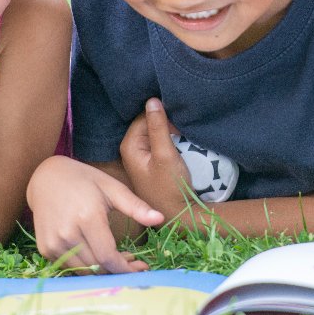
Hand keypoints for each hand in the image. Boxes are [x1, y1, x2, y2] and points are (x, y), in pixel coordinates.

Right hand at [28, 156, 163, 273]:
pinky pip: (70, 267)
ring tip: (118, 257)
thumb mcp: (112, 188)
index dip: (126, 268)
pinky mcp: (45, 248)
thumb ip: (136, 206)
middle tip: (134, 262)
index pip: (108, 256)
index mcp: (87, 217)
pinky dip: (87, 266)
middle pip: (98, 267)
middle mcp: (67, 233)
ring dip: (104, 270)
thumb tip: (160, 219)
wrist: (46, 178)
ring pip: (84, 271)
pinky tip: (98, 255)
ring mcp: (53, 243)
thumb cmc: (84, 181)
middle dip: (119, 270)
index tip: (142, 267)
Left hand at [120, 98, 191, 214]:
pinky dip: (169, 140)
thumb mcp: (165, 155)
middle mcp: (131, 150)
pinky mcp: (151, 164)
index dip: (162, 115)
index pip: (144, 117)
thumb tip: (152, 99)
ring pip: (155, 134)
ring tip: (184, 133)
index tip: (180, 122)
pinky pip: (159, 144)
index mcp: (129, 146)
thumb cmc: (170, 186)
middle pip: (148, 124)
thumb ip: (158, 127)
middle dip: (165, 122)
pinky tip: (180, 143)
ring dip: (169, 131)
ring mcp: (141, 158)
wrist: (178, 215)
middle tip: (183, 127)